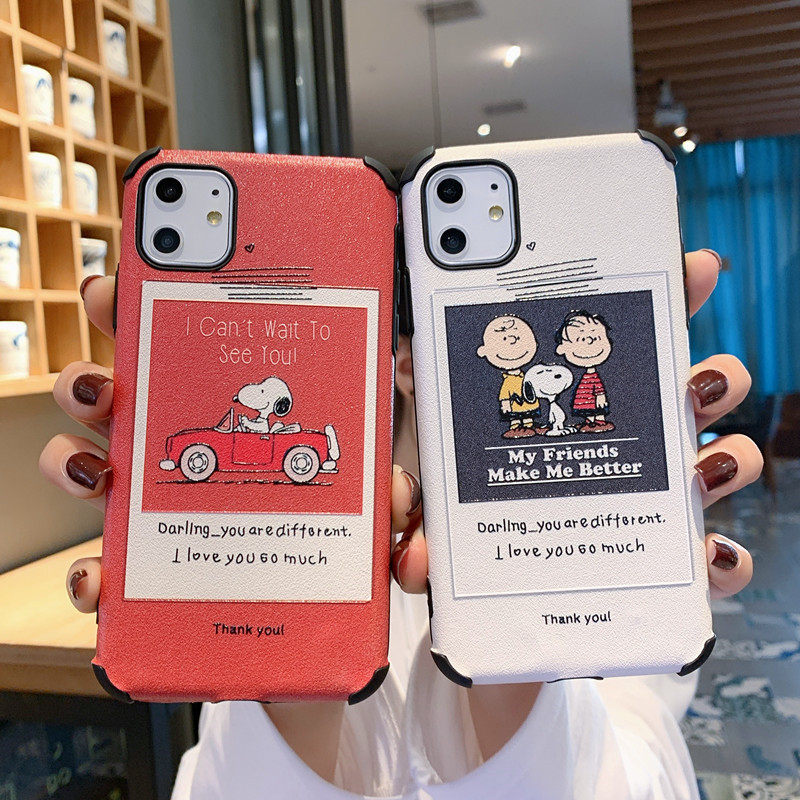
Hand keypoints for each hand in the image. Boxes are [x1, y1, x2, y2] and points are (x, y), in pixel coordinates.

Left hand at [389, 249, 760, 758]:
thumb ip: (416, 467)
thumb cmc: (459, 530)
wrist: (480, 611)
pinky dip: (720, 559)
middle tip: (693, 379)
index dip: (662, 297)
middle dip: (709, 373)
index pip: (623, 339)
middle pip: (688, 392)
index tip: (690, 266)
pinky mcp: (658, 570)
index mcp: (570, 405)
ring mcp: (647, 503)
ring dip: (726, 457)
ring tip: (700, 467)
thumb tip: (404, 455)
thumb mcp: (431, 486)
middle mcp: (620, 443)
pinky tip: (707, 556)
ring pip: (720, 463)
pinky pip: (711, 562)